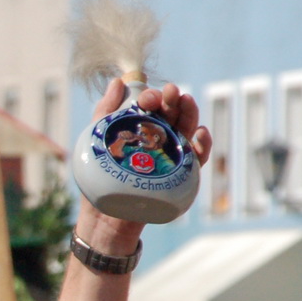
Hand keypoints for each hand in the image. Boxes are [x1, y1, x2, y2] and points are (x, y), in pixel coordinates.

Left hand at [75, 79, 212, 254]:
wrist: (103, 218)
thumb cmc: (101, 178)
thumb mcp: (99, 140)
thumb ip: (106, 111)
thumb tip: (117, 82)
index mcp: (141, 128)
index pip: (152, 107)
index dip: (152, 97)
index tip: (147, 97)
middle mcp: (159, 140)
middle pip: (172, 115)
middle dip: (173, 100)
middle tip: (170, 92)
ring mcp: (171, 157)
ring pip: (187, 131)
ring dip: (190, 115)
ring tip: (186, 102)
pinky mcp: (180, 177)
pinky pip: (196, 159)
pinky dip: (202, 146)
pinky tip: (199, 134)